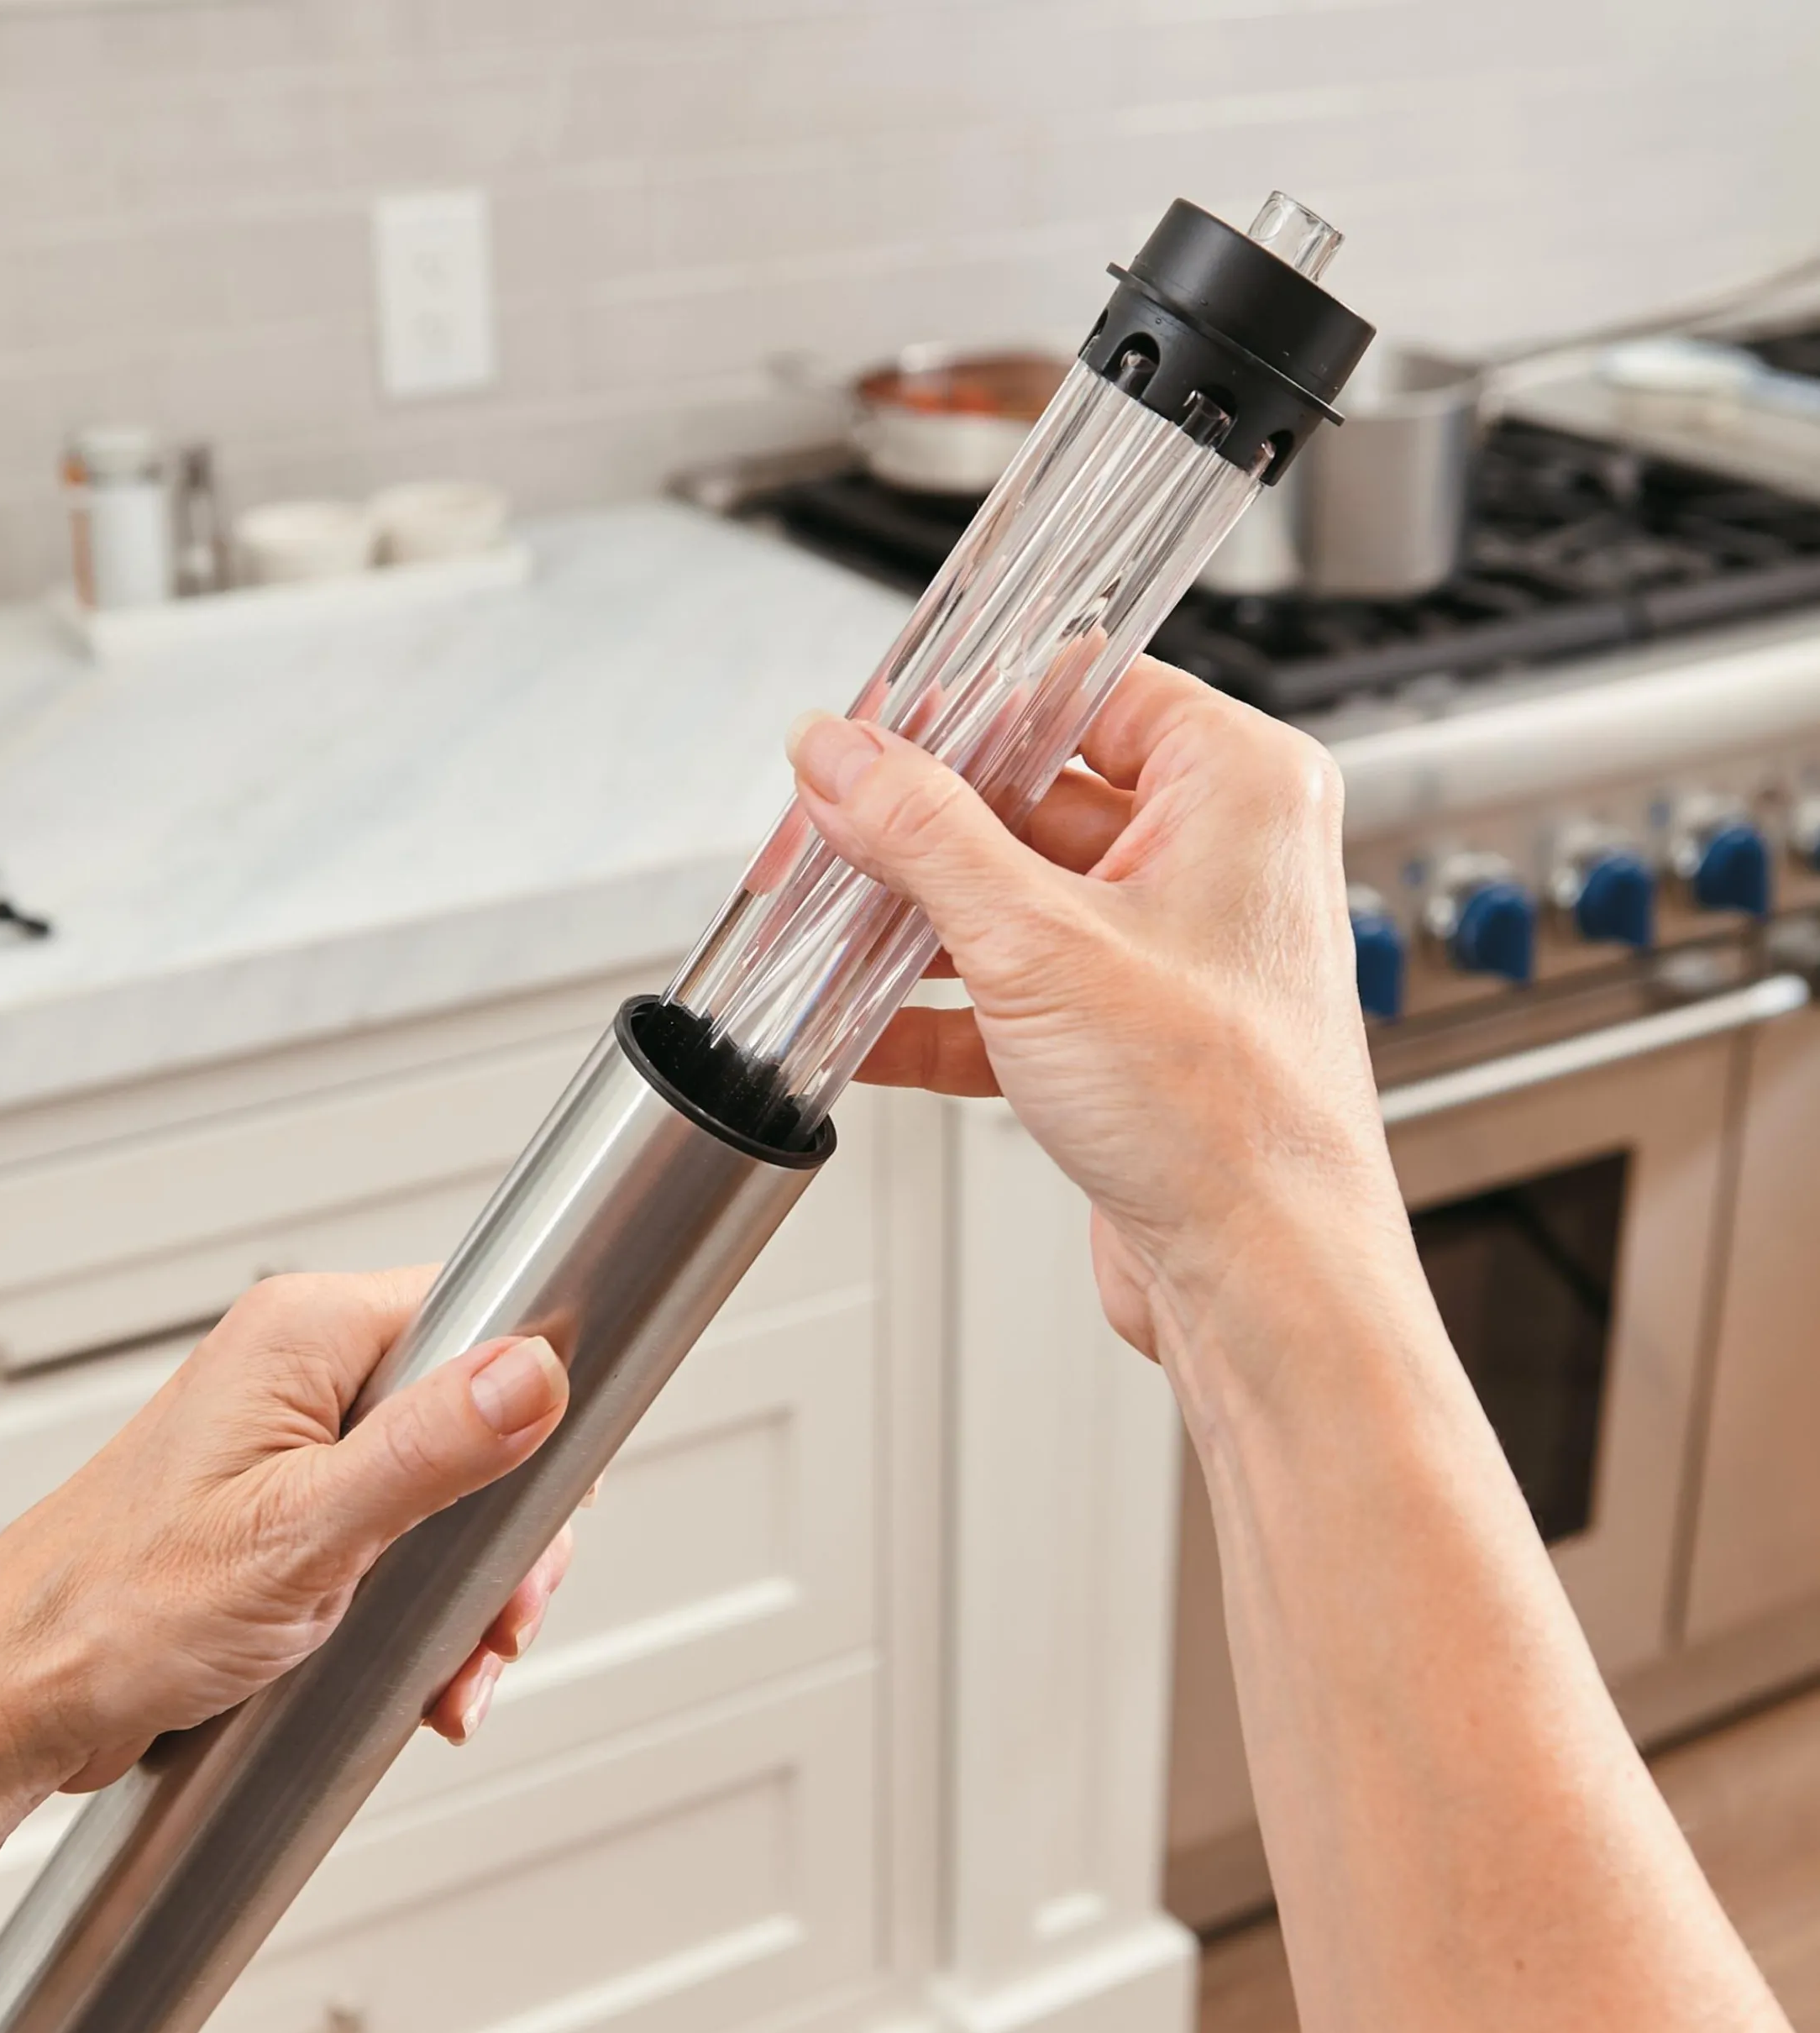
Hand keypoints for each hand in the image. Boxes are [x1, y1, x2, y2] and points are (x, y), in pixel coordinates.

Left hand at [0, 1270, 573, 1796]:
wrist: (17, 1700)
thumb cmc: (114, 1614)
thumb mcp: (300, 1535)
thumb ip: (427, 1448)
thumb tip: (532, 1371)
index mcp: (305, 1335)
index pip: (481, 1314)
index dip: (534, 1405)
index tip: (545, 1500)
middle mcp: (303, 1369)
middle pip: (479, 1412)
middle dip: (507, 1530)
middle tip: (505, 1609)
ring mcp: (296, 1436)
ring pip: (449, 1483)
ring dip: (472, 1582)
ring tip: (463, 1660)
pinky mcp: (291, 1499)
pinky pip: (400, 1528)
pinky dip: (426, 1601)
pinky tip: (425, 1665)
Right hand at [788, 660, 1412, 1377]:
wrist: (1265, 1281)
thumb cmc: (1228, 1118)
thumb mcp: (1038, 944)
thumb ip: (924, 834)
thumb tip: (842, 753)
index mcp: (1238, 787)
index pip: (1084, 691)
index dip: (969, 708)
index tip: (874, 729)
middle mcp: (1217, 858)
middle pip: (1035, 800)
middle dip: (922, 831)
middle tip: (826, 837)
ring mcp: (1173, 950)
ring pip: (1017, 901)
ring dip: (919, 924)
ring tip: (826, 931)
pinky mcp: (1132, 1035)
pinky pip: (1018, 992)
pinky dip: (942, 1010)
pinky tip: (862, 1028)